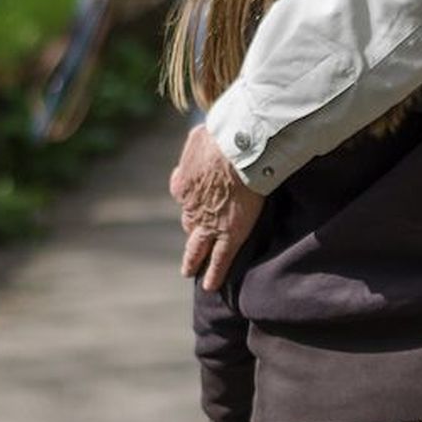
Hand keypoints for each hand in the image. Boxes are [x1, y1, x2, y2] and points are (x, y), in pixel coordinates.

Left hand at [170, 125, 263, 290]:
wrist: (239, 148)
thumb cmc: (222, 136)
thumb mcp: (199, 135)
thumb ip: (197, 142)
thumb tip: (199, 137)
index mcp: (183, 183)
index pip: (183, 196)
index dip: (191, 201)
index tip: (196, 201)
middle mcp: (191, 207)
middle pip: (190, 223)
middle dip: (192, 233)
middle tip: (193, 244)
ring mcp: (209, 223)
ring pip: (198, 246)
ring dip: (194, 259)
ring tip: (192, 271)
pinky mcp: (229, 233)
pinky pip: (219, 259)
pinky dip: (214, 274)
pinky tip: (211, 286)